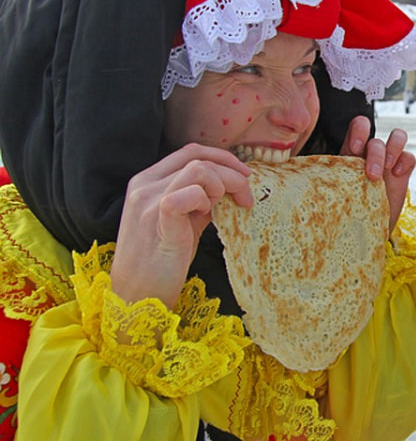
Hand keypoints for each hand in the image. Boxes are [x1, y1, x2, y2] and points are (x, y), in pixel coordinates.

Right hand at [111, 144, 253, 308]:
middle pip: (198, 158)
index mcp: (147, 181)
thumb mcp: (182, 221)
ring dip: (221, 185)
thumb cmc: (162, 261)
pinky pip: (191, 193)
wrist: (137, 297)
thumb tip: (230, 186)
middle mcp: (144, 185)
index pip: (190, 151)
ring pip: (198, 169)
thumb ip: (200, 200)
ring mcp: (148, 200)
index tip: (243, 174)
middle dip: (231, 173)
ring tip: (222, 209)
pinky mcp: (157, 219)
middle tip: (245, 196)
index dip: (222, 158)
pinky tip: (207, 216)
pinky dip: (206, 200)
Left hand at [340, 115, 415, 231]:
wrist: (363, 234)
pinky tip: (397, 176)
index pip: (358, 127)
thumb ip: (331, 181)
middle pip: (376, 135)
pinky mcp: (402, 173)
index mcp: (351, 154)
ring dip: (393, 149)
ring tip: (388, 169)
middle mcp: (370, 154)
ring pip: (397, 137)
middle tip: (373, 174)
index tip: (355, 150)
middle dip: (376, 151)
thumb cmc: (345, 214)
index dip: (359, 132)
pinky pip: (409, 157)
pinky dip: (404, 162)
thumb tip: (311, 180)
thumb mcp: (336, 195)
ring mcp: (388, 162)